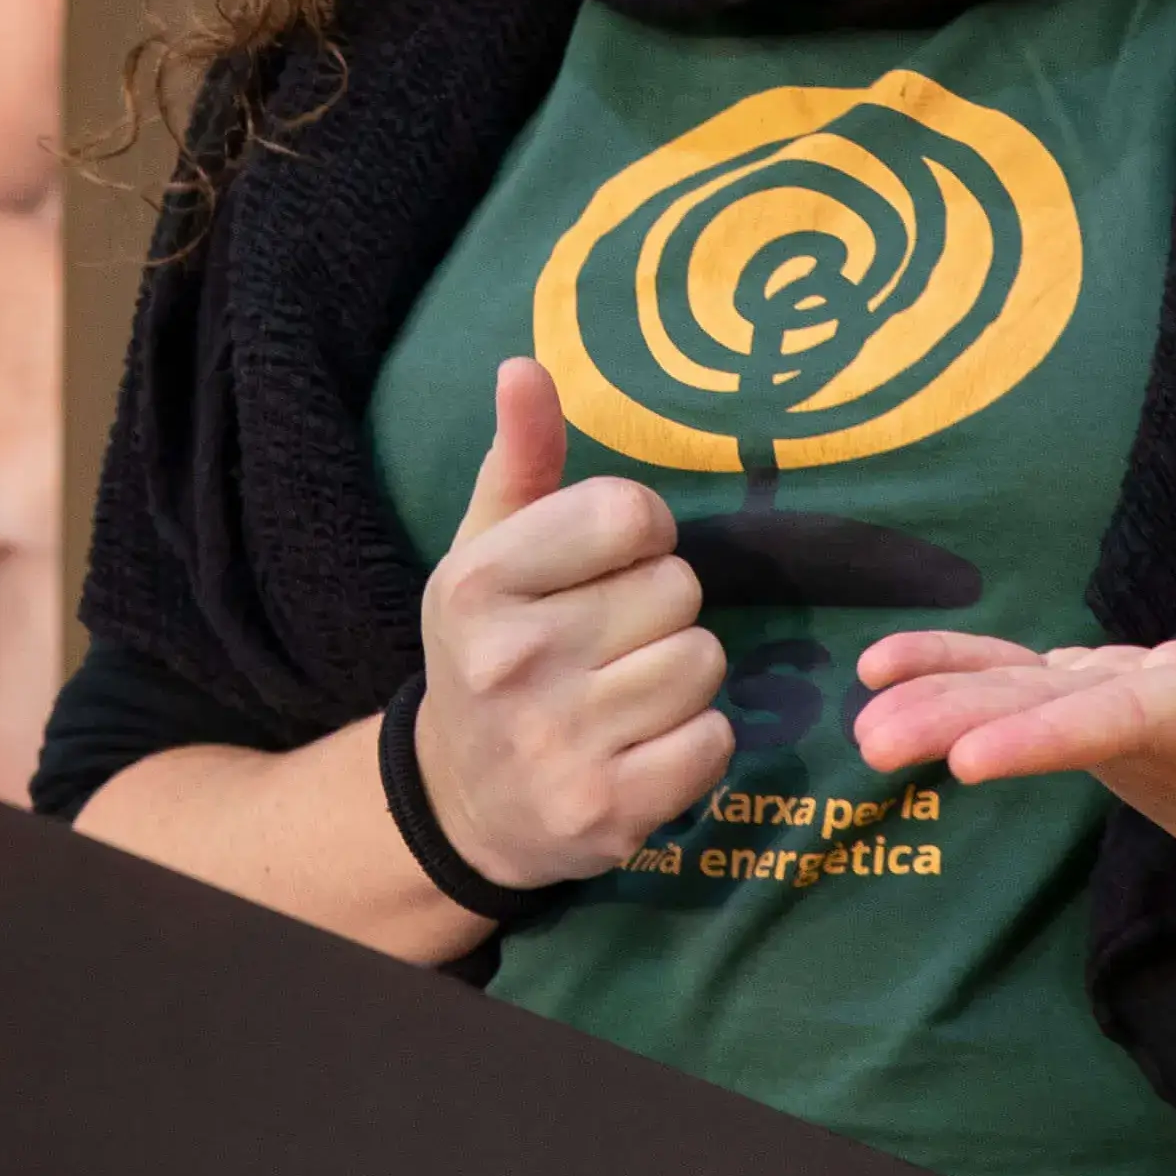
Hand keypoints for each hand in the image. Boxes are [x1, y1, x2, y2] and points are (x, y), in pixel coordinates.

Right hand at [409, 358, 732, 887]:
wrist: (461, 800)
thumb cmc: (491, 650)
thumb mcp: (485, 551)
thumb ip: (520, 459)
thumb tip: (526, 365)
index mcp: (478, 581)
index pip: (630, 514)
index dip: (642, 532)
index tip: (611, 563)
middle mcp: (512, 659)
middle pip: (677, 590)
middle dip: (662, 609)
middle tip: (612, 639)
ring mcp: (558, 741)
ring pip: (704, 662)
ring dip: (683, 674)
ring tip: (628, 692)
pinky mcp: (607, 810)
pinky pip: (714, 740)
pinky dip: (694, 742)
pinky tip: (643, 745)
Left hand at [849, 559, 1175, 912]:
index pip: (1132, 718)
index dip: (1048, 729)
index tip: (970, 757)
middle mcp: (1156, 728)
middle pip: (1054, 723)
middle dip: (970, 725)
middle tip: (881, 740)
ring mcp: (1117, 732)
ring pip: (1018, 709)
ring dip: (938, 705)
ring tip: (859, 716)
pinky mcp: (1096, 722)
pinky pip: (1012, 695)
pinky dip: (950, 678)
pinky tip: (877, 669)